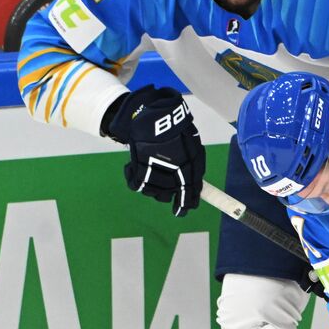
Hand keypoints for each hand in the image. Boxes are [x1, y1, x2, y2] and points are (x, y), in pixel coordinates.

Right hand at [102, 85, 204, 215]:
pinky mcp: (139, 169)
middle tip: (163, 182)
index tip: (181, 211)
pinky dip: (133, 178)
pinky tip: (134, 168)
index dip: (185, 206)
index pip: (189, 197)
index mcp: (190, 172)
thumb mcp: (194, 151)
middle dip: (165, 193)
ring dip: (150, 185)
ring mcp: (156, 174)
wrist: (159, 118)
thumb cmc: (179, 133)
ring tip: (150, 171)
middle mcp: (174, 177)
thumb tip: (194, 191)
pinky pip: (135, 184)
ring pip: (151, 192)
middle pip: (166, 196)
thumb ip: (194, 171)